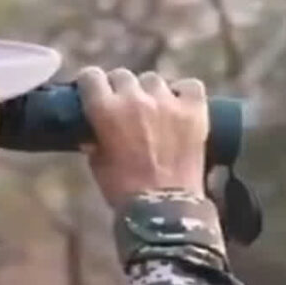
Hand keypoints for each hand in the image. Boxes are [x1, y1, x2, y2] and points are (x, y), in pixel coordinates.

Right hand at [76, 67, 207, 209]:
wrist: (164, 209)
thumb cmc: (125, 191)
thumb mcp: (97, 164)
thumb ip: (94, 140)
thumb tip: (94, 131)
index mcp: (105, 110)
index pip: (91, 77)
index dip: (92, 85)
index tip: (95, 93)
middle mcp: (134, 98)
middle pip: (123, 76)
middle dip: (121, 89)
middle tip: (125, 108)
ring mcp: (166, 102)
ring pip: (154, 80)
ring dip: (151, 93)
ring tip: (155, 112)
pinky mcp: (194, 109)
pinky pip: (189, 86)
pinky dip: (184, 93)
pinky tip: (180, 107)